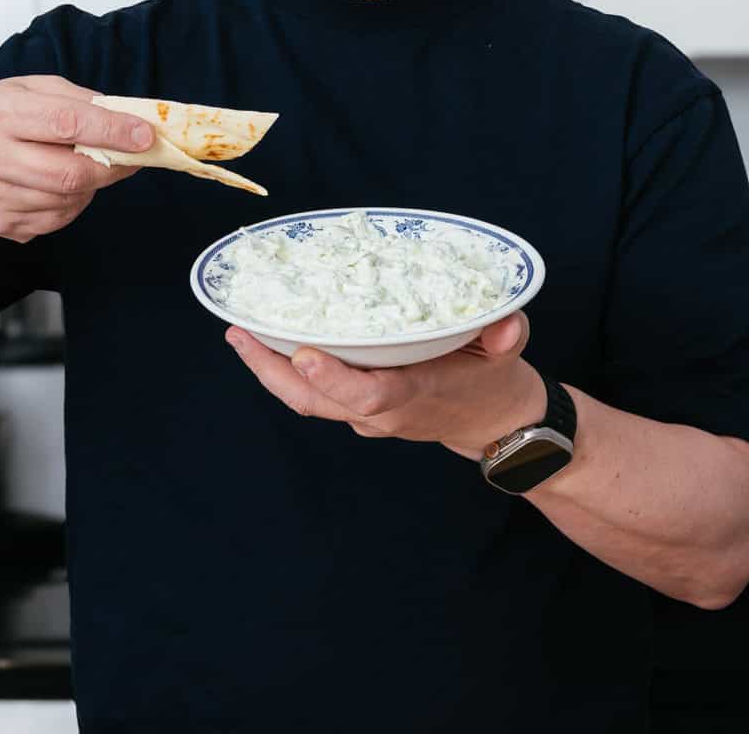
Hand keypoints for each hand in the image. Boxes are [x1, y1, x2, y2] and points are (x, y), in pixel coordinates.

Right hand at [0, 75, 154, 242]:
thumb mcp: (29, 90)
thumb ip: (78, 100)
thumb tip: (128, 119)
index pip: (67, 122)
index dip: (113, 131)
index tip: (145, 135)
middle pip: (71, 173)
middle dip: (112, 166)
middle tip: (133, 156)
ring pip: (69, 199)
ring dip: (92, 184)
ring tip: (85, 164)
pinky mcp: (0, 224)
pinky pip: (59, 219)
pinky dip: (74, 202)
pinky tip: (61, 185)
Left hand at [224, 311, 546, 459]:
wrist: (492, 425)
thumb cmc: (495, 381)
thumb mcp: (509, 355)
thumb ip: (507, 336)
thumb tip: (506, 323)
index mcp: (415, 394)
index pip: (367, 395)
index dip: (334, 378)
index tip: (303, 351)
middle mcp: (383, 411)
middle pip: (319, 401)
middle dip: (275, 371)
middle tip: (241, 333)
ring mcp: (367, 415)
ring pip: (309, 401)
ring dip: (270, 370)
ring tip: (239, 332)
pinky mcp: (359, 409)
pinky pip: (315, 396)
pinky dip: (286, 372)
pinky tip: (264, 339)